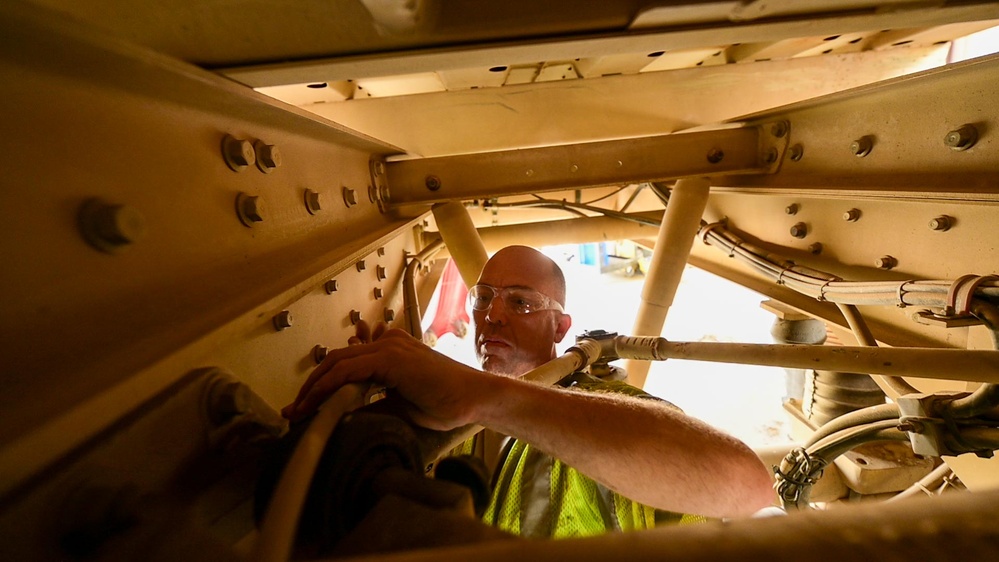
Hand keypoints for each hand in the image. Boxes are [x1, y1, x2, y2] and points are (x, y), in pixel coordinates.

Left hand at [281, 324, 486, 429]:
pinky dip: (329, 387)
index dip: (320, 384)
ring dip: (313, 388)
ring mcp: (389, 348)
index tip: (303, 408)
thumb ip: (372, 403)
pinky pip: (349, 371)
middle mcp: (386, 343)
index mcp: (389, 351)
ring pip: (337, 363)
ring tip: (298, 412)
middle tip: (292, 412)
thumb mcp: (398, 406)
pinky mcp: (391, 359)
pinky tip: (316, 404)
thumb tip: (341, 415)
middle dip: (310, 386)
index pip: (345, 363)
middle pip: (335, 360)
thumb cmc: (444, 404)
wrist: (473, 399)